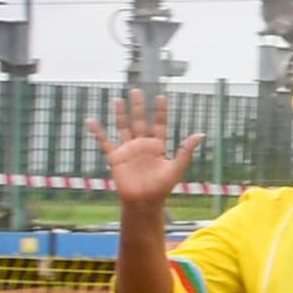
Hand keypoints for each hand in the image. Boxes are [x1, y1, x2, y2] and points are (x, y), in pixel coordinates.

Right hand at [87, 89, 203, 209]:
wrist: (144, 202)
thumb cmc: (162, 187)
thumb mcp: (176, 168)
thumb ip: (186, 151)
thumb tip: (201, 134)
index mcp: (158, 146)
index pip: (160, 124)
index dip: (161, 111)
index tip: (161, 97)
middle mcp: (143, 145)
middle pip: (140, 121)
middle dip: (139, 106)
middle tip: (136, 90)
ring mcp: (128, 150)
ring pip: (124, 127)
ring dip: (121, 114)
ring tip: (118, 100)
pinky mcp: (116, 158)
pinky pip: (105, 142)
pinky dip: (98, 132)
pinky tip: (91, 121)